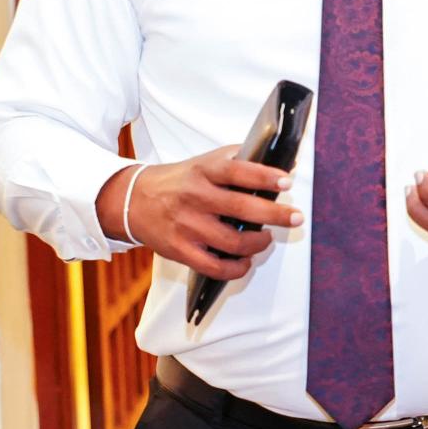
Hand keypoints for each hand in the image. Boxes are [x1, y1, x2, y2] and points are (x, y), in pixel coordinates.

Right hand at [97, 146, 300, 279]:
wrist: (132, 201)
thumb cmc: (178, 182)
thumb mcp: (202, 162)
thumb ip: (234, 160)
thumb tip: (277, 164)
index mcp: (202, 171)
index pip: (237, 171)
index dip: (264, 176)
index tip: (287, 181)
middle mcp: (195, 197)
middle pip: (242, 208)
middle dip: (276, 215)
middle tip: (296, 218)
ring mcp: (187, 226)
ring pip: (234, 242)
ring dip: (259, 243)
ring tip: (265, 237)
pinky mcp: (181, 250)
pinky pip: (216, 267)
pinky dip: (237, 268)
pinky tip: (246, 261)